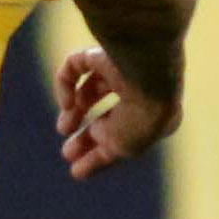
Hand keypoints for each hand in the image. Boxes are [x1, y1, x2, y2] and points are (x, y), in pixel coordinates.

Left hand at [53, 44, 180, 179]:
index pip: (125, 134)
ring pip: (92, 86)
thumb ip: (101, 156)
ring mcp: (124, 67)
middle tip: (67, 152)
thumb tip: (79, 167)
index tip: (76, 169)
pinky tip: (67, 103)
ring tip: (63, 128)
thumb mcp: (121, 147)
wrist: (149, 79)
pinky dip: (66, 84)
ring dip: (74, 109)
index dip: (100, 151)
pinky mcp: (105, 49)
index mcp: (155, 113)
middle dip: (87, 133)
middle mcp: (142, 88)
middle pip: (110, 111)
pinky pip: (76, 64)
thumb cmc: (141, 119)